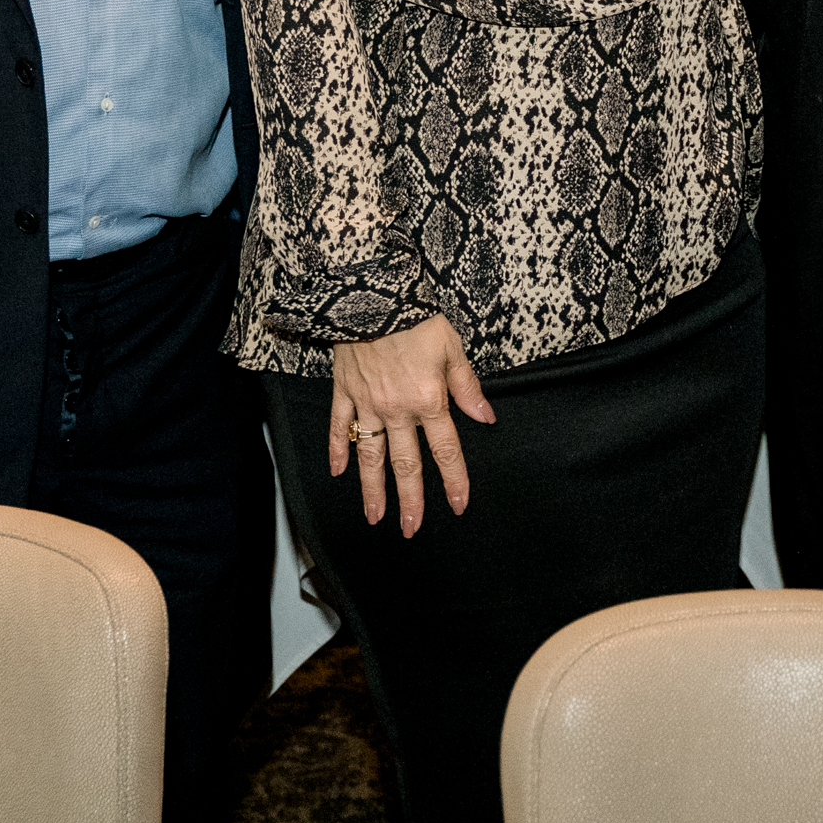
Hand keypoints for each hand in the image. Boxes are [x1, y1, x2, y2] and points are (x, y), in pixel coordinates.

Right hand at [329, 317, 493, 537]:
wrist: (373, 294)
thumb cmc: (416, 316)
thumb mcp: (452, 348)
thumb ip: (467, 387)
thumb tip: (485, 417)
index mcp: (428, 399)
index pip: (445, 450)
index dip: (454, 480)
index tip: (458, 505)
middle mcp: (397, 409)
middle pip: (405, 464)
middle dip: (409, 500)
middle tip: (410, 529)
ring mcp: (368, 403)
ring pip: (371, 456)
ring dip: (373, 490)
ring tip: (374, 517)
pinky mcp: (344, 391)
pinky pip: (340, 426)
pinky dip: (338, 450)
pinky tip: (337, 472)